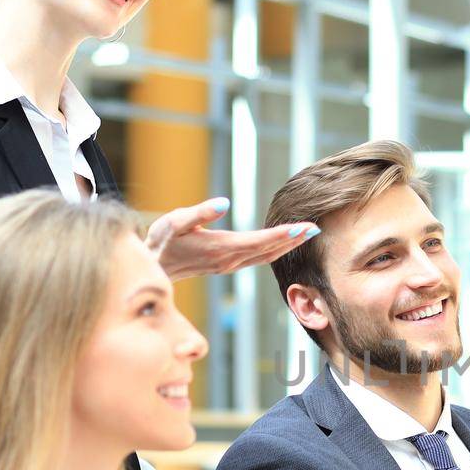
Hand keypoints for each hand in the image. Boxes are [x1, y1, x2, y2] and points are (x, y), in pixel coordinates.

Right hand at [145, 197, 319, 280]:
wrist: (154, 266)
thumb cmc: (163, 241)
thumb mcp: (176, 221)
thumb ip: (200, 212)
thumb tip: (223, 202)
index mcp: (221, 247)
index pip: (260, 241)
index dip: (283, 234)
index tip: (303, 227)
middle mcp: (230, 259)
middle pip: (269, 250)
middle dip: (293, 240)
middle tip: (315, 228)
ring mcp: (230, 264)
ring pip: (266, 256)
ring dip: (287, 245)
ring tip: (306, 234)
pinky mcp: (227, 264)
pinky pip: (257, 258)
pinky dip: (274, 249)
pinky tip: (284, 242)